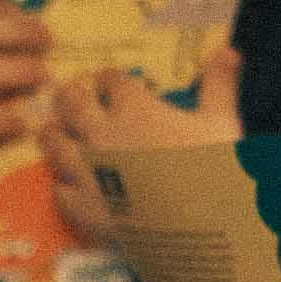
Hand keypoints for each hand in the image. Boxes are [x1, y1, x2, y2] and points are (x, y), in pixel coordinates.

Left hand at [34, 63, 240, 245]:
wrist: (202, 231)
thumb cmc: (216, 171)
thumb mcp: (223, 123)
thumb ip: (219, 85)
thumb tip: (229, 50)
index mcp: (135, 108)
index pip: (113, 82)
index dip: (109, 78)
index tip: (108, 79)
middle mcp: (102, 134)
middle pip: (73, 105)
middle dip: (70, 96)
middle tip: (68, 94)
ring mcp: (88, 172)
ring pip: (55, 145)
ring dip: (53, 134)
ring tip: (51, 131)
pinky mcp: (84, 209)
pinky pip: (61, 192)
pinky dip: (61, 186)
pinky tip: (64, 186)